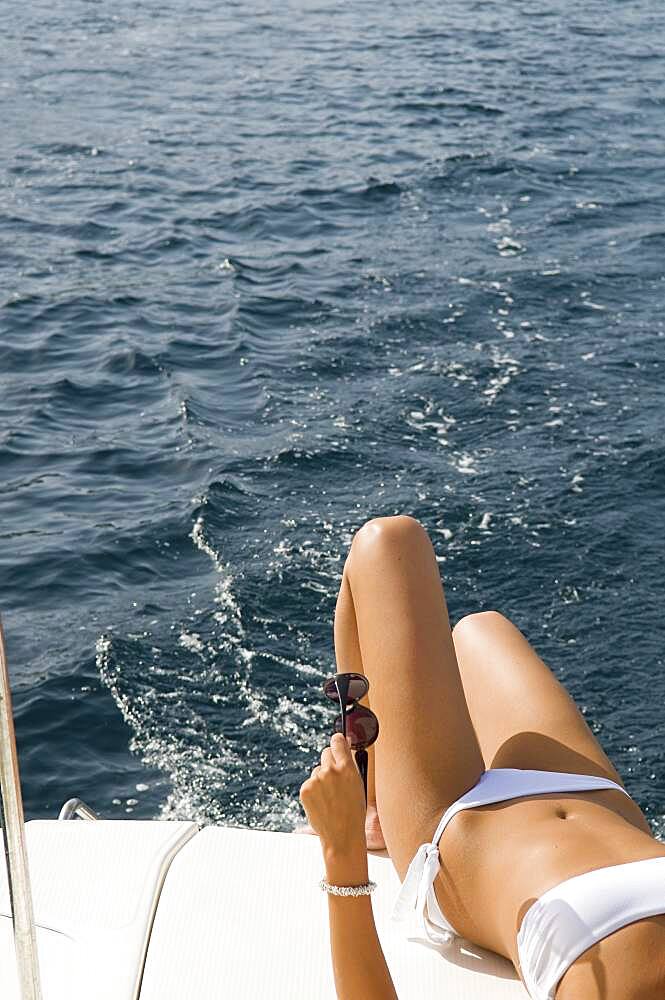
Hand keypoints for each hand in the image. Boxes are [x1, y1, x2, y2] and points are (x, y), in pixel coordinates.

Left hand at [299, 733, 366, 859]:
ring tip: (330, 798)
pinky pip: (310, 783)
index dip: (338, 741)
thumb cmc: (354, 811)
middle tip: (334, 778)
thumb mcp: (358, 784)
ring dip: (321, 779)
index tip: (337, 741)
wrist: (342, 835)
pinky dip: (314, 791)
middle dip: (329, 762)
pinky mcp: (305, 789)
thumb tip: (345, 744)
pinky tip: (322, 803)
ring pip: (317, 771)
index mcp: (347, 768)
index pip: (338, 741)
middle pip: (326, 753)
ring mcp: (316, 780)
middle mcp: (330, 770)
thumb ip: (350, 765)